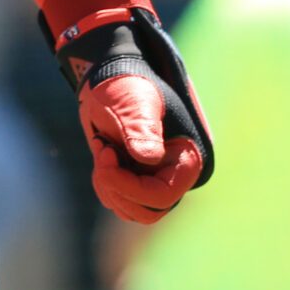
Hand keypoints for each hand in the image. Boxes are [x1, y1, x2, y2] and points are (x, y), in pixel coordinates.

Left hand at [54, 11, 213, 224]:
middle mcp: (174, 174)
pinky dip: (103, 180)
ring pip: (129, 209)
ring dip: (107, 183)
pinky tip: (103, 149)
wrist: (109, 78)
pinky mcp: (136, 180)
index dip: (130, 189)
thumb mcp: (134, 100)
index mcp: (186, 158)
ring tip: (104, 146)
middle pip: (147, 211)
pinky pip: (117, 200)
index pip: (163, 195)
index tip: (106, 163)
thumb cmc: (126, 83)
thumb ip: (143, 127)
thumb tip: (150, 158)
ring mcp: (155, 179)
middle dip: (117, 188)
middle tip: (103, 154)